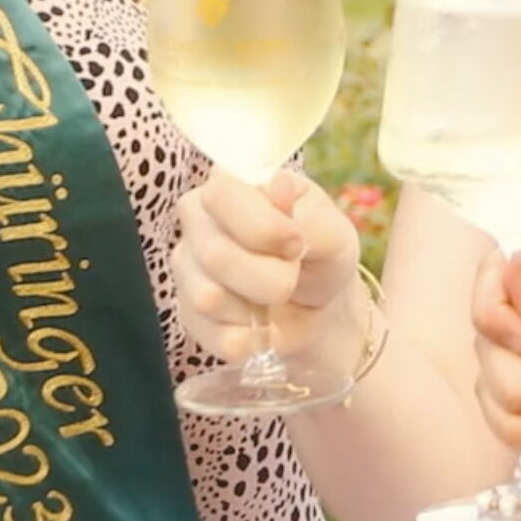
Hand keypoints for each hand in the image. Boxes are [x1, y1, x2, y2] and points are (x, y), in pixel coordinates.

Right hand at [171, 168, 364, 371]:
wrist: (321, 306)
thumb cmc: (322, 255)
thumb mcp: (333, 232)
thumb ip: (307, 215)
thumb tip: (276, 186)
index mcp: (232, 182)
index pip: (219, 195)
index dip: (263, 228)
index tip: (297, 243)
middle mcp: (198, 219)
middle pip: (215, 255)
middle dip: (272, 277)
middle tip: (294, 276)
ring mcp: (186, 266)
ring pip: (208, 297)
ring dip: (258, 308)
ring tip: (276, 299)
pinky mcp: (187, 312)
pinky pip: (210, 333)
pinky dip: (249, 338)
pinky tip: (262, 325)